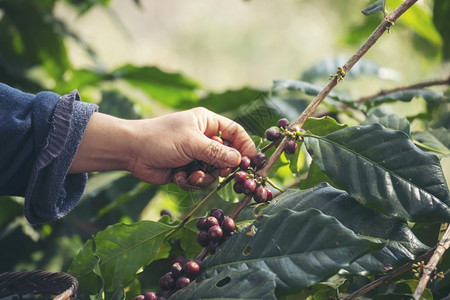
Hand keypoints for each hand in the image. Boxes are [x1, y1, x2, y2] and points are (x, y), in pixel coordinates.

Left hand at [69, 107, 255, 188]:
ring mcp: (194, 155)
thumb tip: (238, 161)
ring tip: (191, 175)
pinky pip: (199, 180)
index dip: (245, 146)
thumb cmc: (161, 139)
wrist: (132, 152)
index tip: (251, 161)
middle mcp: (203, 138)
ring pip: (213, 172)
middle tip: (220, 172)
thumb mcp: (192, 143)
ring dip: (204, 177)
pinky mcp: (186, 170)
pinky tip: (178, 177)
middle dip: (222, 167)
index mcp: (207, 123)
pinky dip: (190, 181)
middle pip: (227, 156)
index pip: (235, 133)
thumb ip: (217, 153)